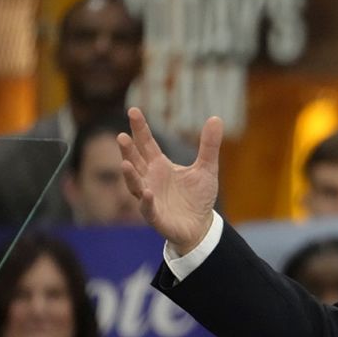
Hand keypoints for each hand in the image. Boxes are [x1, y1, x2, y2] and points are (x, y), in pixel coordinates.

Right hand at [119, 107, 221, 254]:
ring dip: (129, 175)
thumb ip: (209, 145)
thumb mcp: (207, 169)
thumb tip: (216, 118)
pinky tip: (148, 193)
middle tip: (121, 136)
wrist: (201, 226)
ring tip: (125, 163)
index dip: (140, 128)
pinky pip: (148, 209)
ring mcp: (150, 198)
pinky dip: (147, 201)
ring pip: (135, 185)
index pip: (146, 143)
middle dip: (128, 150)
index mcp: (160, 165)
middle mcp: (150, 179)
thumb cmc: (198, 197)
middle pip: (135, 161)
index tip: (133, 110)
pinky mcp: (156, 217)